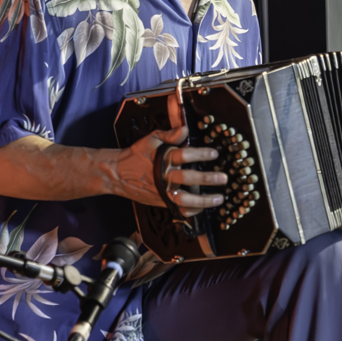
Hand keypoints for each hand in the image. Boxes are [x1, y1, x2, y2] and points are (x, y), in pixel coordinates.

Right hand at [101, 88, 227, 210]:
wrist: (118, 174)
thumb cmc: (137, 154)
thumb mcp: (151, 139)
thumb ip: (170, 134)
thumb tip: (185, 129)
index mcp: (163, 158)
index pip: (184, 155)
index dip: (201, 154)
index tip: (214, 154)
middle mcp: (164, 176)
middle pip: (188, 178)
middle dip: (207, 178)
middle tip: (223, 178)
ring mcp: (162, 191)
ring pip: (185, 199)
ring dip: (204, 200)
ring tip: (219, 199)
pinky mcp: (161, 201)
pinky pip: (178, 210)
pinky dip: (191, 211)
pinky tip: (203, 208)